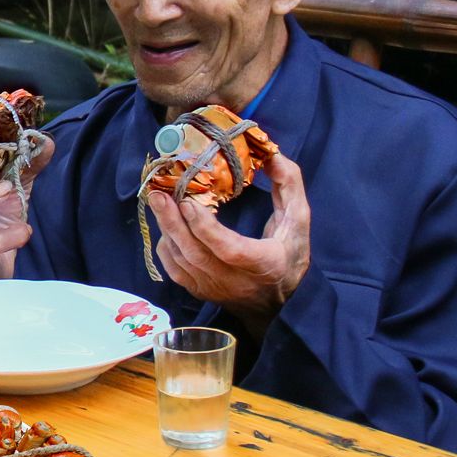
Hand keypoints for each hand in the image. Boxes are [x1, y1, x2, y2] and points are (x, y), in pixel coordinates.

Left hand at [146, 152, 310, 332]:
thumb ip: (289, 185)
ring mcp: (214, 289)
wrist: (277, 302)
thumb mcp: (298, 220)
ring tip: (157, 201)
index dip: (206, 228)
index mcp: (264, 263)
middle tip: (158, 194)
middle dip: (174, 222)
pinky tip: (165, 224)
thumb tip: (272, 155)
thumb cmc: (289, 254)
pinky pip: (174, 270)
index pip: (230, 250)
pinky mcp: (199, 291)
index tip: (189, 203)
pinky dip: (166, 246)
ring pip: (181, 261)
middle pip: (196, 254)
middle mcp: (235, 281)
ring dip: (166, 230)